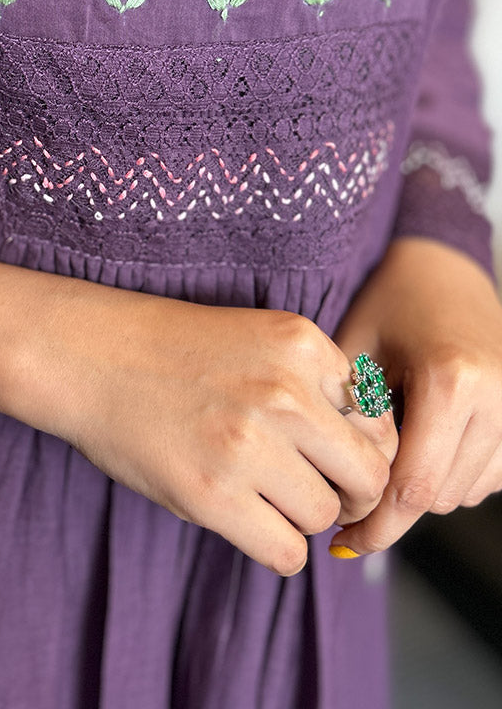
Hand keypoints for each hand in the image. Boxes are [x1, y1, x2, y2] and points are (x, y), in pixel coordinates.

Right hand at [12, 290, 397, 575]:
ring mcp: (247, 444)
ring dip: (302, 516)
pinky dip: (276, 547)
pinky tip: (249, 520)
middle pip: (367, 474)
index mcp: (302, 345)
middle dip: (350, 493)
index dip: (364, 448)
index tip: (336, 459)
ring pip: (324, 515)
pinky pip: (286, 552)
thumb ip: (318, 384)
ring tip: (263, 493)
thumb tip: (376, 460)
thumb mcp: (260, 339)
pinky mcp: (212, 494)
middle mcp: (284, 392)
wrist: (90, 355)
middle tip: (319, 493)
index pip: (380, 420)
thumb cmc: (175, 350)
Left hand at [331, 236, 501, 556]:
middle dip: (390, 503)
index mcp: (451, 381)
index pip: (412, 487)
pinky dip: (447, 473)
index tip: (340, 542)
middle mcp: (497, 402)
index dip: (373, 524)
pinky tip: (424, 435)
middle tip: (349, 489)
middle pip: (436, 497)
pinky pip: (481, 480)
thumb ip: (346, 419)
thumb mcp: (354, 351)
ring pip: (459, 494)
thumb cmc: (391, 305)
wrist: (445, 272)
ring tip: (390, 439)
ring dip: (420, 486)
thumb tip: (329, 492)